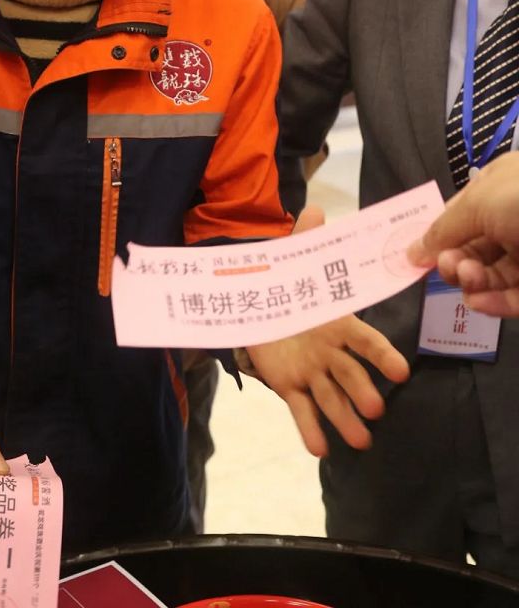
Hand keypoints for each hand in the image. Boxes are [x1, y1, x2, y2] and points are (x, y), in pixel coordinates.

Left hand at [243, 201, 409, 456]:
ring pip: (331, 398)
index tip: (401, 371)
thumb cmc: (285, 284)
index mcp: (335, 322)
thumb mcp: (292, 261)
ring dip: (344, 420)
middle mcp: (329, 351)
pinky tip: (319, 449)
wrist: (256, 304)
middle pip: (350, 374)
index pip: (364, 340)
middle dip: (363, 392)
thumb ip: (305, 239)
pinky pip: (302, 410)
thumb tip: (315, 208)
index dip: (381, 356)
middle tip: (376, 411)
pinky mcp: (289, 385)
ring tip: (361, 442)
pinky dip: (310, 430)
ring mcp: (311, 371)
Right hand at [407, 154, 518, 317]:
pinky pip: (514, 296)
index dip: (439, 234)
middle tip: (448, 267)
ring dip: (472, 280)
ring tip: (466, 279)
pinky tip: (477, 302)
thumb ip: (443, 228)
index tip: (417, 256)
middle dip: (455, 259)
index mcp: (502, 186)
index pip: (462, 213)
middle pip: (474, 246)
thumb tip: (412, 251)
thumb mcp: (479, 202)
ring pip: (492, 273)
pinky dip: (494, 302)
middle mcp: (516, 218)